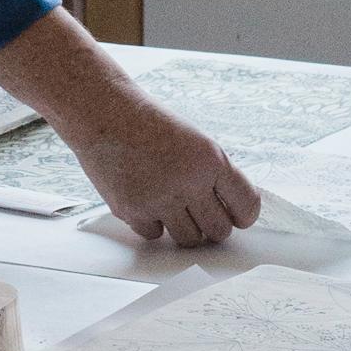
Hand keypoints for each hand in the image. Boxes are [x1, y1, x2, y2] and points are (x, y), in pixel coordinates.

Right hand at [63, 87, 259, 249]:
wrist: (103, 111)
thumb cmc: (150, 125)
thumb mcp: (194, 141)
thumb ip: (214, 176)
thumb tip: (232, 215)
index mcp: (211, 159)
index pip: (247, 206)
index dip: (242, 215)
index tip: (235, 216)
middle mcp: (188, 181)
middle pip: (219, 231)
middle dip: (211, 225)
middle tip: (197, 212)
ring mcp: (159, 198)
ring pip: (189, 240)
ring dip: (182, 227)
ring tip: (169, 203)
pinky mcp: (133, 210)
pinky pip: (155, 235)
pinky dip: (151, 222)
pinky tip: (143, 197)